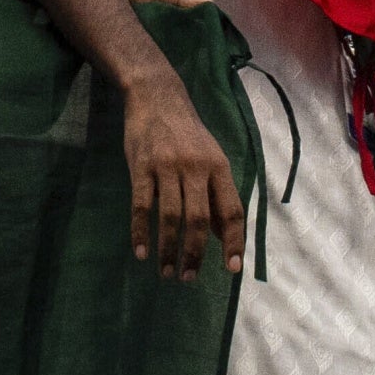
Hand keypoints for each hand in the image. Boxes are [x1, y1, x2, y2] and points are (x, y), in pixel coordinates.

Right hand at [119, 71, 245, 279]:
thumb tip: (222, 236)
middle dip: (195, 253)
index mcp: (219, 167)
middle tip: (189, 278)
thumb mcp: (210, 159)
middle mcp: (196, 168)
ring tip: (168, 272)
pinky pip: (142, 206)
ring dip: (169, 249)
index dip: (233, 241)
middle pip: (199, 219)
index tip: (231, 269)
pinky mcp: (141, 167)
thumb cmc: (187, 134)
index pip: (231, 210)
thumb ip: (216, 195)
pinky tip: (142, 252)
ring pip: (171, 217)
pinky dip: (141, 232)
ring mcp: (167, 167)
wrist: (157, 96)